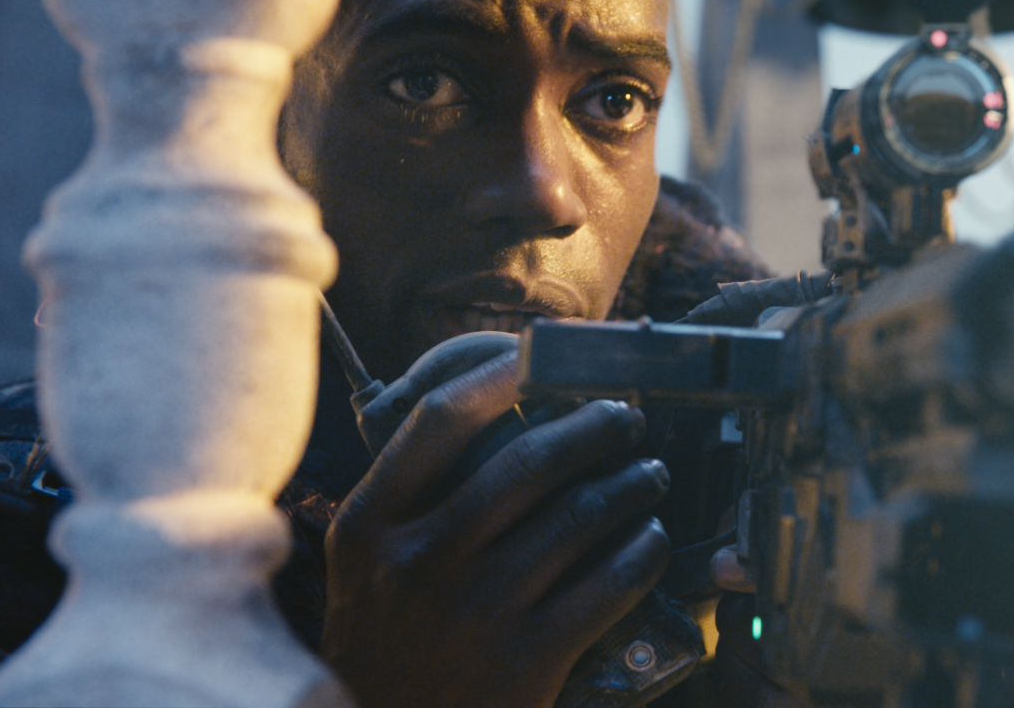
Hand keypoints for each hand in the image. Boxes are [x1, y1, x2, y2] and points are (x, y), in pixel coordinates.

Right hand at [320, 333, 671, 707]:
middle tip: (625, 419)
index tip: (543, 356)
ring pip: (581, 515)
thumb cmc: (382, 642)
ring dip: (632, 484)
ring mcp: (479, 610)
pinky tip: (652, 539)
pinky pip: (611, 582)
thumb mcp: (361, 565)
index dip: (502, 376)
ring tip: (648, 476)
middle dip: (596, 428)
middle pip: (531, 460)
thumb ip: (403, 496)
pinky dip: (645, 550)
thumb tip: (486, 411)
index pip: (442, 421)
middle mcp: (422, 560)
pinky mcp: (530, 657)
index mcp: (369, 527)